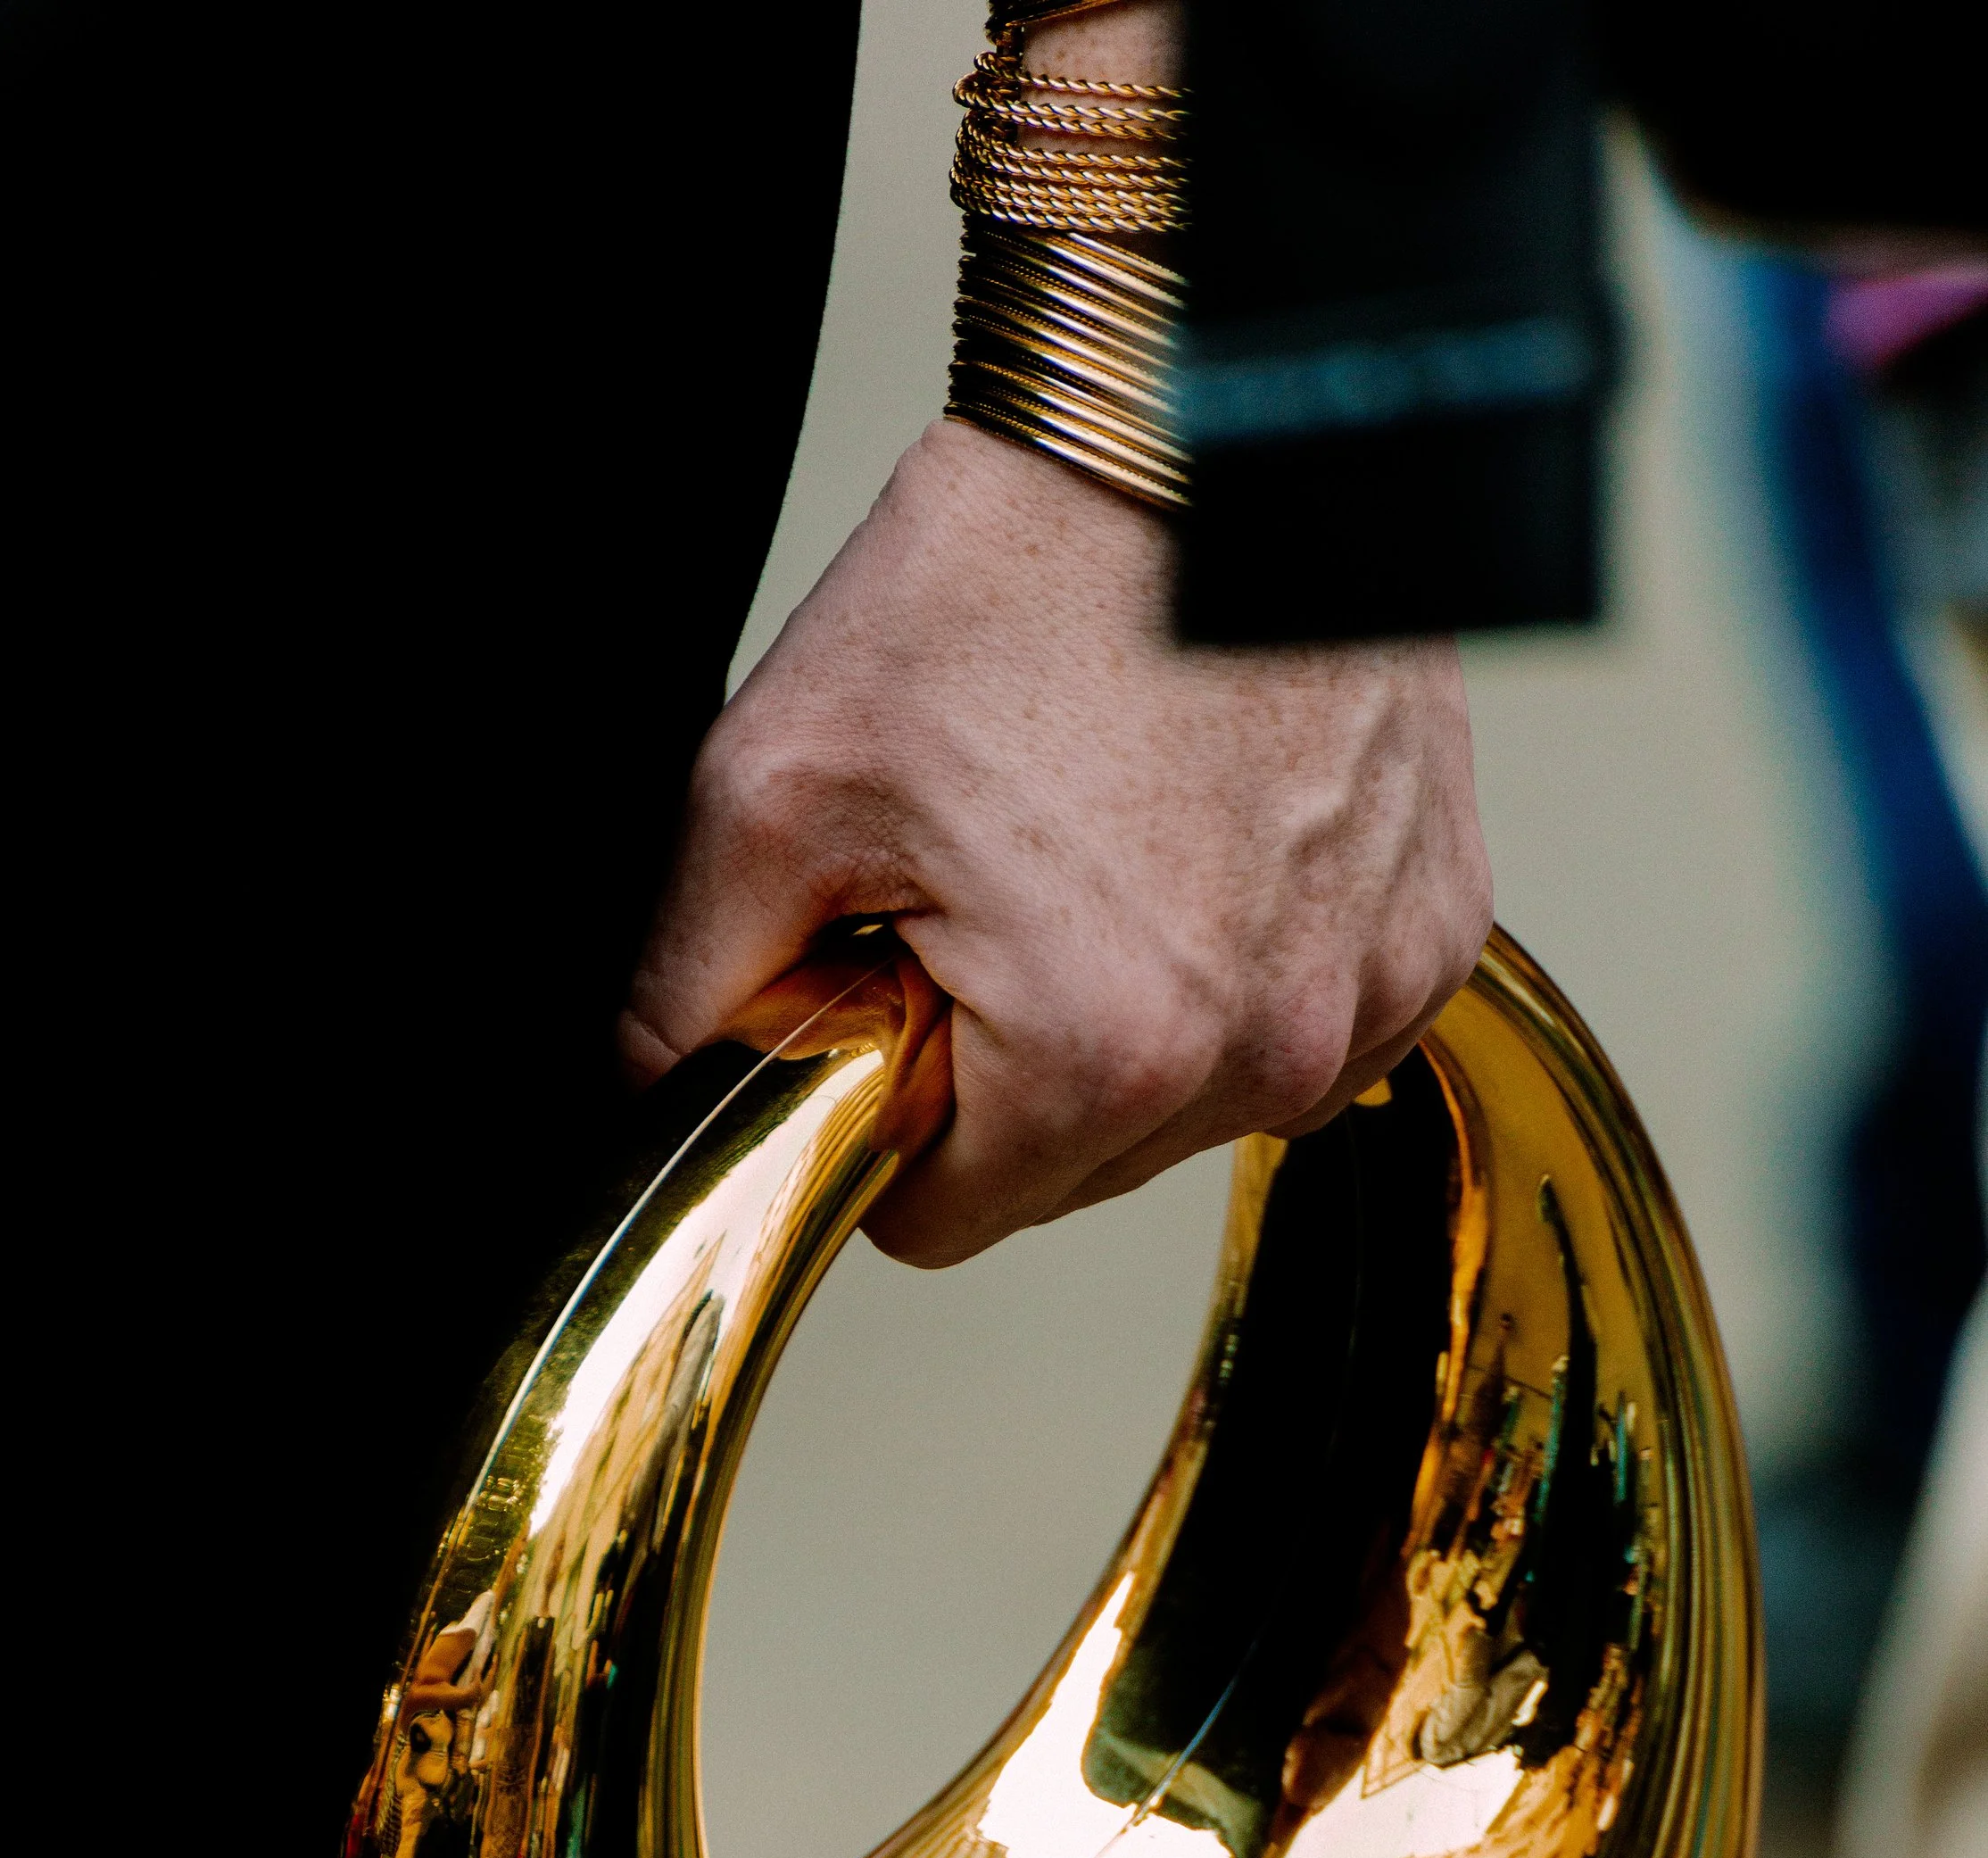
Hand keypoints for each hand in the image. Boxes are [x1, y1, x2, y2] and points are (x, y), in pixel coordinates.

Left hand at [623, 419, 1493, 1267]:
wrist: (1203, 403)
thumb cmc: (1006, 575)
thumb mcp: (771, 785)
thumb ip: (689, 988)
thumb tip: (655, 1107)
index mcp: (1103, 1056)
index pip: (941, 1220)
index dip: (888, 1104)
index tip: (895, 977)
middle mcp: (1268, 1058)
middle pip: (1071, 1168)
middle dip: (1009, 1060)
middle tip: (990, 879)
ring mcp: (1370, 995)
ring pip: (1192, 1105)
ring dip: (1133, 1013)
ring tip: (1099, 838)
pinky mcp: (1436, 933)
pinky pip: (1304, 1022)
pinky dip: (1246, 956)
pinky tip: (1204, 833)